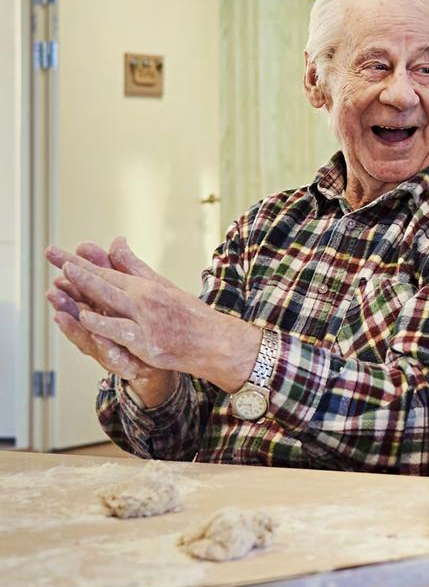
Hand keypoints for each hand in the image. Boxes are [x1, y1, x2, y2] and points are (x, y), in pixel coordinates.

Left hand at [47, 237, 258, 393]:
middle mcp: (145, 300)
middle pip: (105, 282)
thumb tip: (116, 242)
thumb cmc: (190, 317)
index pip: (106, 271)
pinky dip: (104, 324)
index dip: (79, 262)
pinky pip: (123, 332)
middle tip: (53, 255)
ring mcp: (147, 322)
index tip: (56, 253)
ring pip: (113, 303)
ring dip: (88, 290)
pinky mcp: (150, 345)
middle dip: (77, 269)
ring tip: (66, 278)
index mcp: (145, 287)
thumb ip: (134, 268)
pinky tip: (86, 317)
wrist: (217, 344)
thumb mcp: (162, 287)